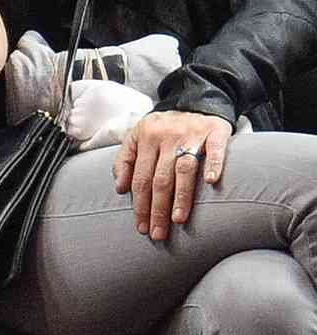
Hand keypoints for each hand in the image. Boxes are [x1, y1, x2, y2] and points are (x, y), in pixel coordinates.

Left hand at [114, 109, 232, 240]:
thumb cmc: (163, 126)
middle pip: (160, 178)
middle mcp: (167, 137)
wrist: (195, 100)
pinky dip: (213, 165)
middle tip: (158, 233)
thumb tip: (120, 188)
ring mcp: (192, 134)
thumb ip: (124, 160)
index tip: (141, 227)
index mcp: (146, 138)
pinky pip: (215, 150)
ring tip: (177, 220)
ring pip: (184, 169)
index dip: (140, 204)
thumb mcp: (137, 136)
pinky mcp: (215, 132)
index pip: (141, 178)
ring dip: (181, 196)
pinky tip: (211, 182)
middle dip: (157, 208)